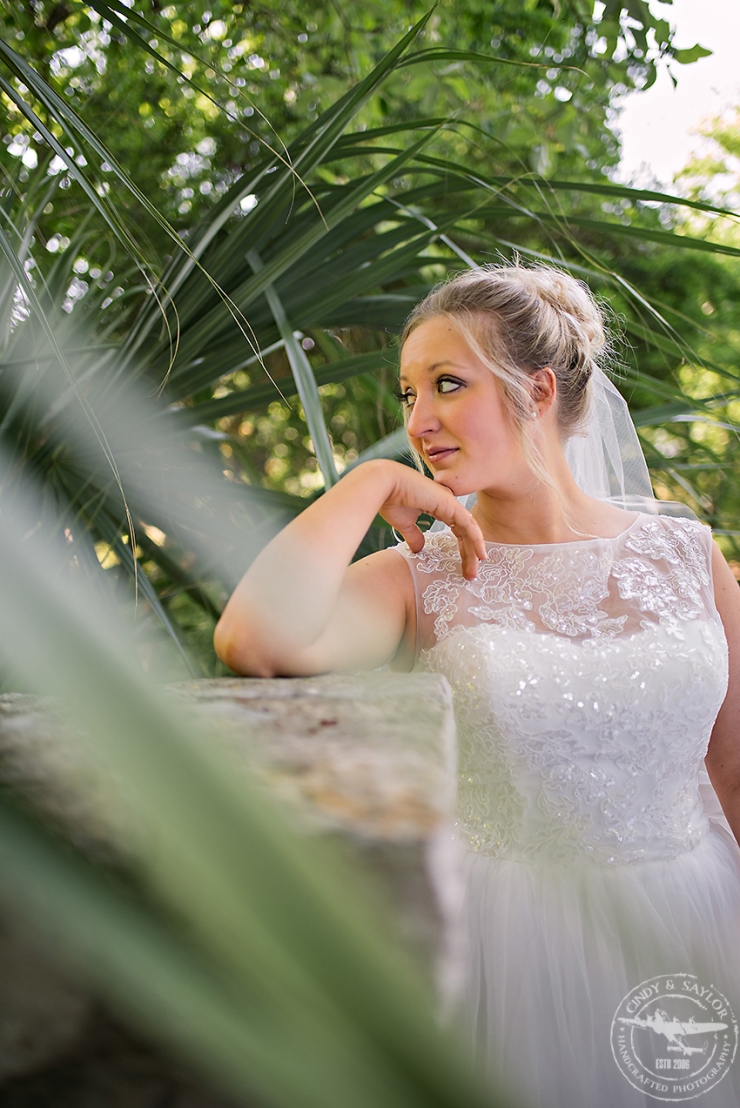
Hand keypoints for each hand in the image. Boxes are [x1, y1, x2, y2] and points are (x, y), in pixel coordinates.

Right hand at [368, 461, 487, 578]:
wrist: (383, 485)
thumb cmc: (391, 499)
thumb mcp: (405, 523)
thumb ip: (414, 535)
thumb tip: (418, 549)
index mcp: (439, 506)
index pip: (457, 530)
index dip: (462, 548)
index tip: (463, 566)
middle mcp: (448, 504)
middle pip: (466, 533)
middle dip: (469, 554)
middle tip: (470, 575)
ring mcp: (451, 503)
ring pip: (470, 531)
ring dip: (474, 552)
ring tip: (474, 572)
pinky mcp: (451, 505)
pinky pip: (469, 526)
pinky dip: (477, 541)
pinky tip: (480, 555)